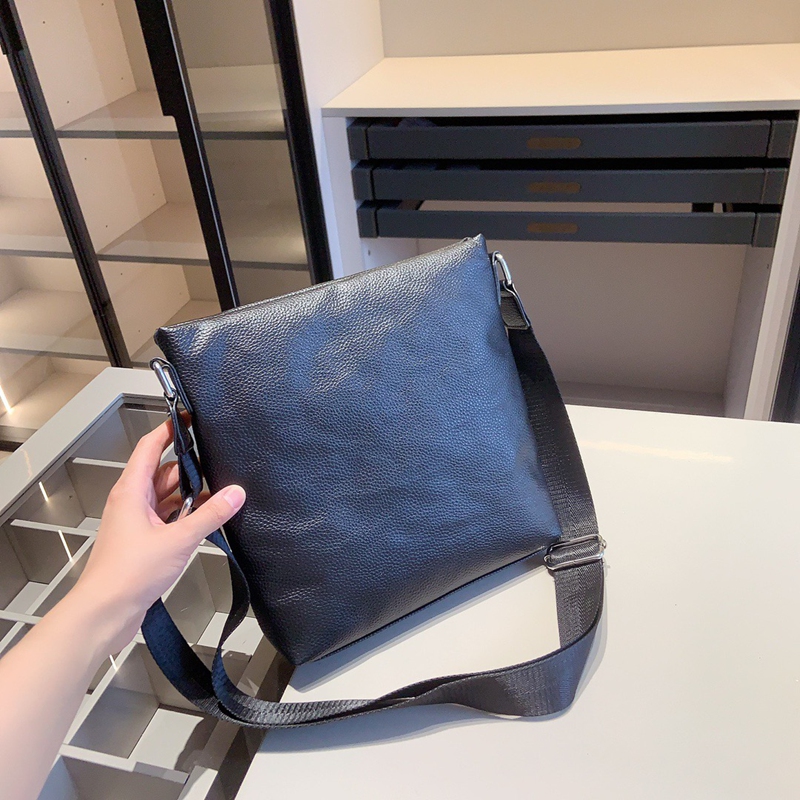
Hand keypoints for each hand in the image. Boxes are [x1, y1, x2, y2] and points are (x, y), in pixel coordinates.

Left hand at [71, 416, 245, 655]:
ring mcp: (136, 522)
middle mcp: (131, 502)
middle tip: (218, 462)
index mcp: (131, 491)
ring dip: (190, 496)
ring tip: (218, 493)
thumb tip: (235, 493)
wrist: (106, 612)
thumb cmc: (129, 573)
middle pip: (162, 472)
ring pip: (166, 497)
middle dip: (190, 468)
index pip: (150, 447)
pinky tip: (205, 521)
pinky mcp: (142, 541)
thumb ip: (210, 515)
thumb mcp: (179, 540)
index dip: (169, 431)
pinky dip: (185, 516)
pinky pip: (167, 517)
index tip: (189, 419)